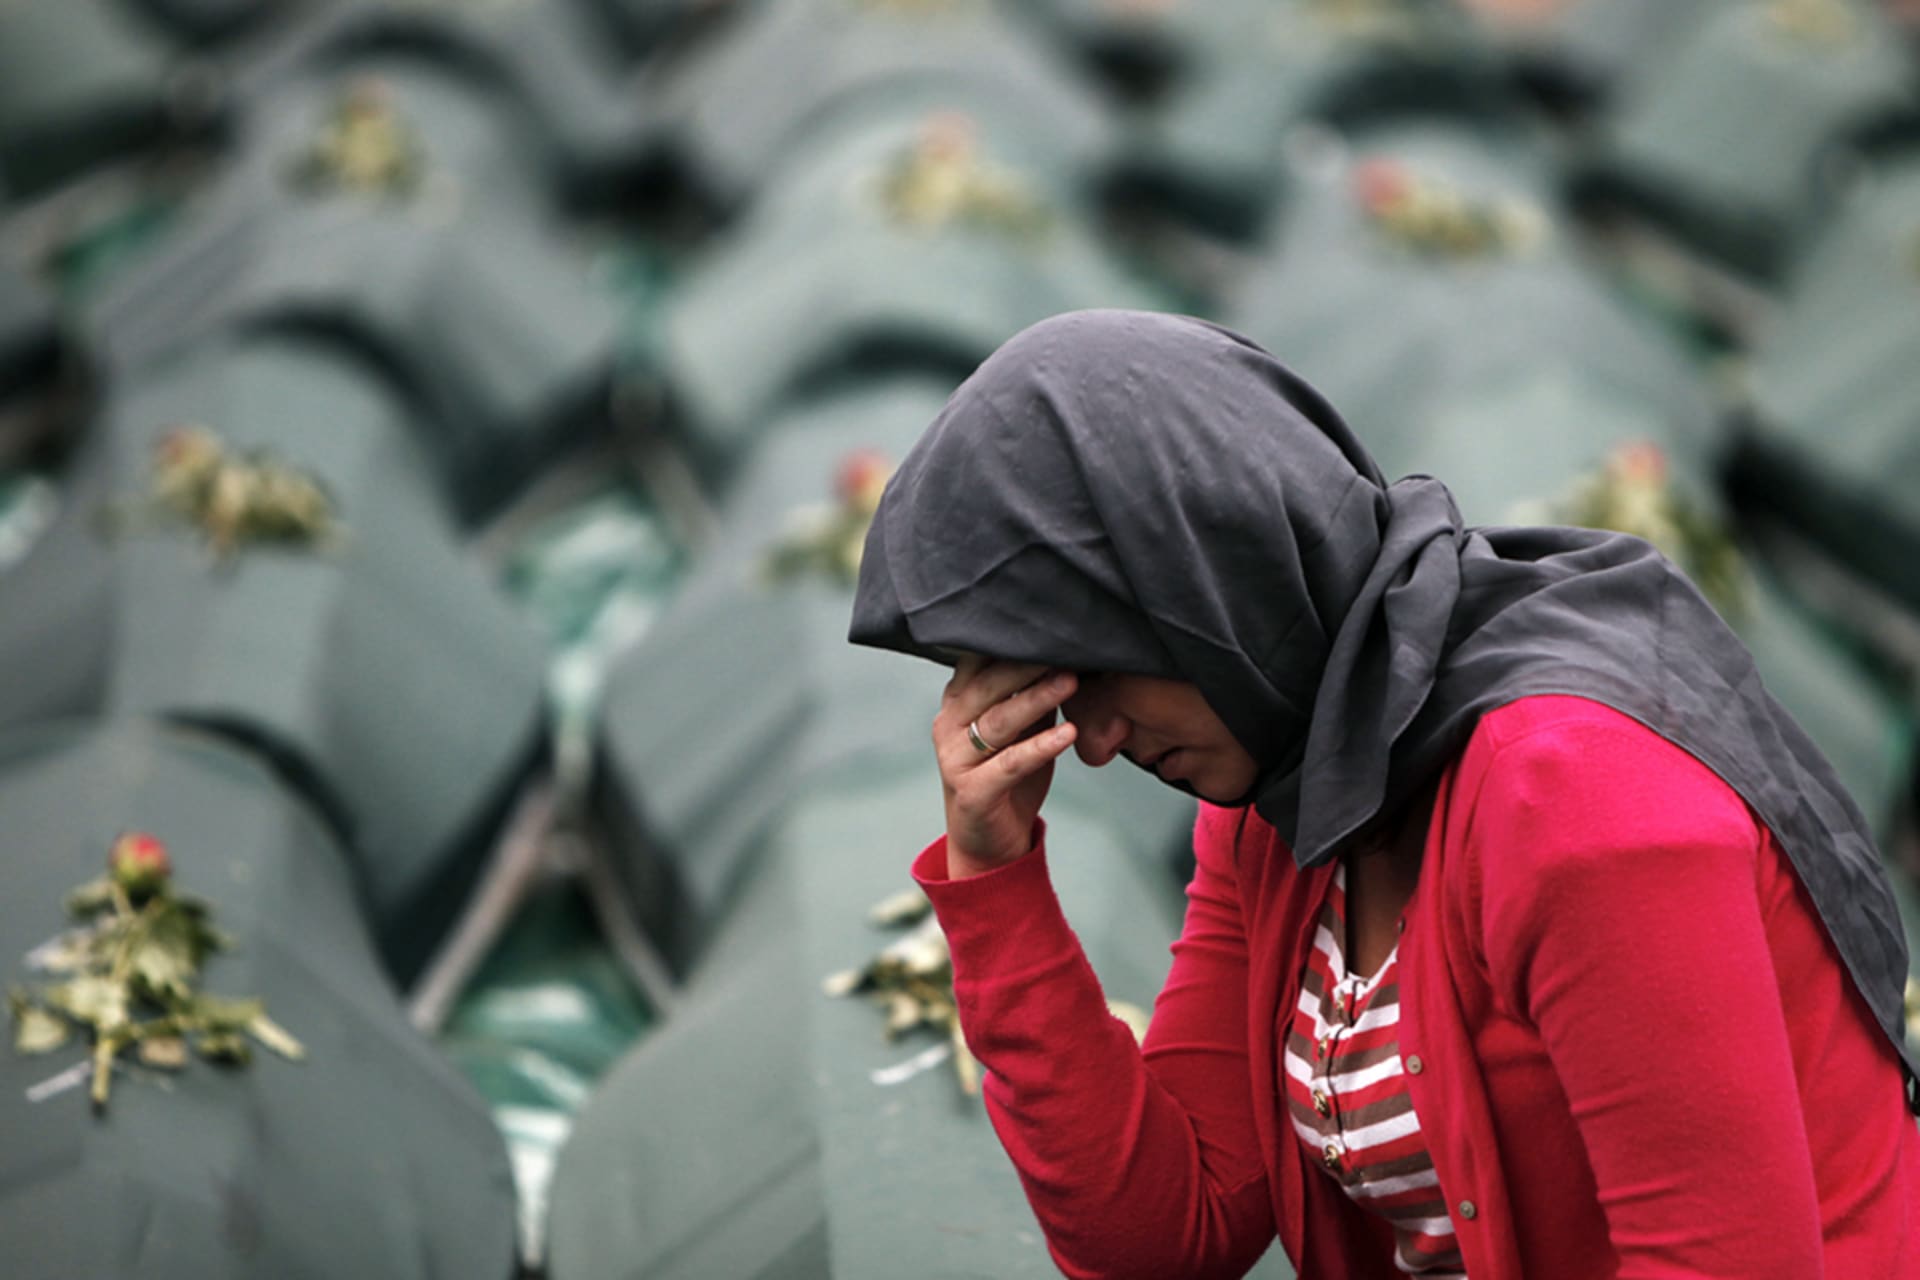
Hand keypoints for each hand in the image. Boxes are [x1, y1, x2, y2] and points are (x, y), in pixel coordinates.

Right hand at [934, 657, 1079, 877]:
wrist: (990, 843)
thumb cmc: (1006, 777)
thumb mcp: (1020, 729)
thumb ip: (1031, 695)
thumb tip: (1066, 655)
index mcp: (957, 703)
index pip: (978, 661)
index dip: (1010, 643)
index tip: (1047, 627)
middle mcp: (948, 725)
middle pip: (988, 686)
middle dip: (1028, 664)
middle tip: (1065, 648)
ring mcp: (955, 758)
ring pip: (998, 721)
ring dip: (1037, 698)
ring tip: (1070, 681)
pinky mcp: (972, 791)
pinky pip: (1009, 763)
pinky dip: (1041, 747)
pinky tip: (1068, 733)